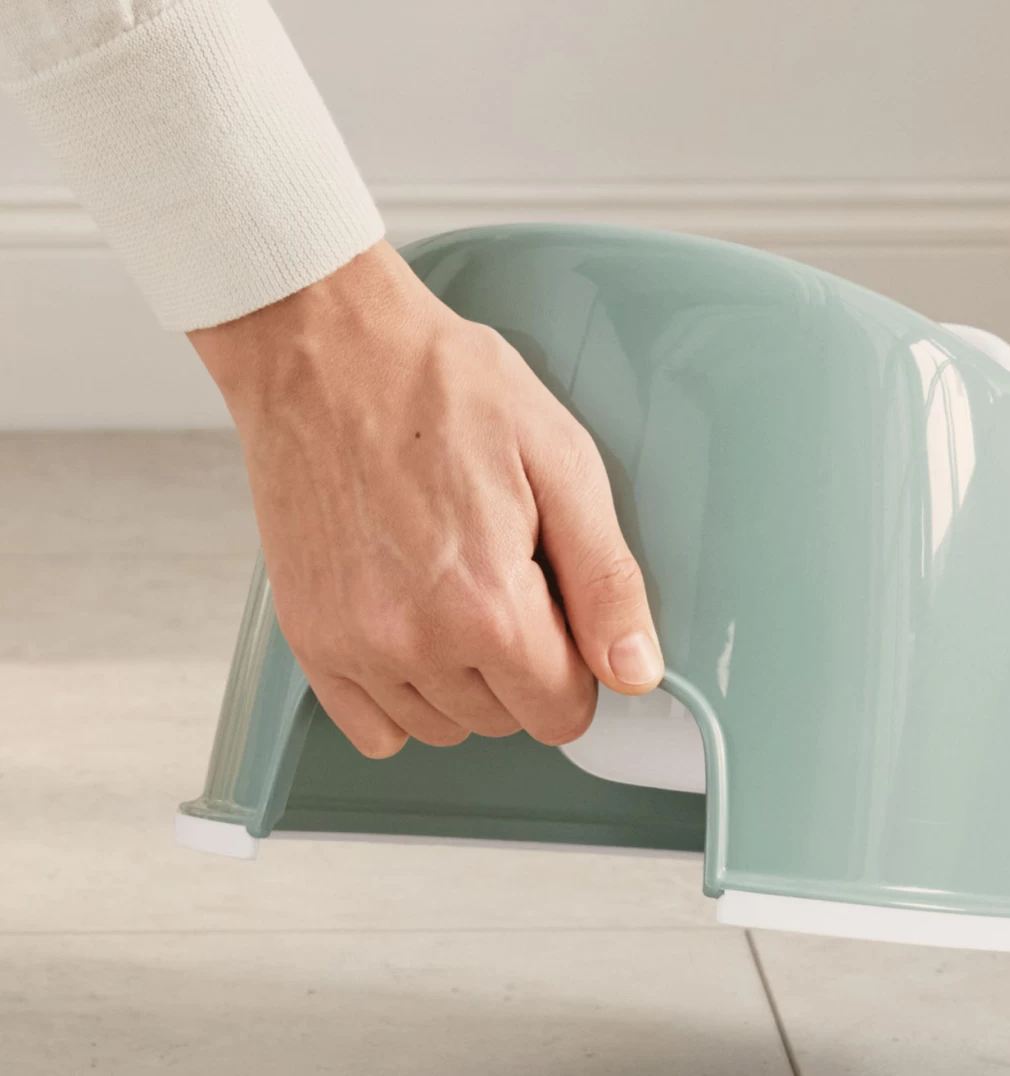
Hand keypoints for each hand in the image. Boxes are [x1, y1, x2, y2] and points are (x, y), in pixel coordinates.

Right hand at [190, 239, 662, 757]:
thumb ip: (606, 579)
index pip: (563, 711)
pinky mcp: (307, 638)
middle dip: (522, 664)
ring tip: (451, 587)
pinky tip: (410, 627)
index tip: (556, 601)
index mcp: (486, 604)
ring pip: (443, 725)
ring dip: (462, 680)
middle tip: (501, 571)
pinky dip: (400, 695)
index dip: (576, 659)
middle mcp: (413, 641)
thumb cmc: (439, 385)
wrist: (324, 347)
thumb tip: (636, 671)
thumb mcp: (560, 460)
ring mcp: (352, 646)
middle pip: (504, 721)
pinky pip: (372, 727)